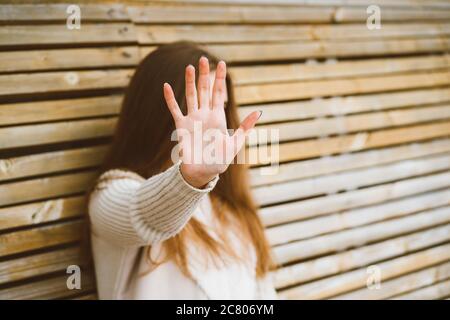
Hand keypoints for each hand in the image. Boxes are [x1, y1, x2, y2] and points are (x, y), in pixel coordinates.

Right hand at [163, 57, 260, 187]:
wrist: (202, 172)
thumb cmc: (219, 160)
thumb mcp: (235, 143)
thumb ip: (245, 127)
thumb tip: (258, 112)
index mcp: (218, 118)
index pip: (220, 93)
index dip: (220, 79)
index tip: (222, 63)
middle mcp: (205, 115)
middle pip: (205, 90)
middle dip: (205, 75)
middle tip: (203, 59)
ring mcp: (192, 119)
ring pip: (191, 95)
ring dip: (189, 81)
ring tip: (189, 66)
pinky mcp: (181, 126)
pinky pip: (175, 109)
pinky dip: (170, 98)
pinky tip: (166, 86)